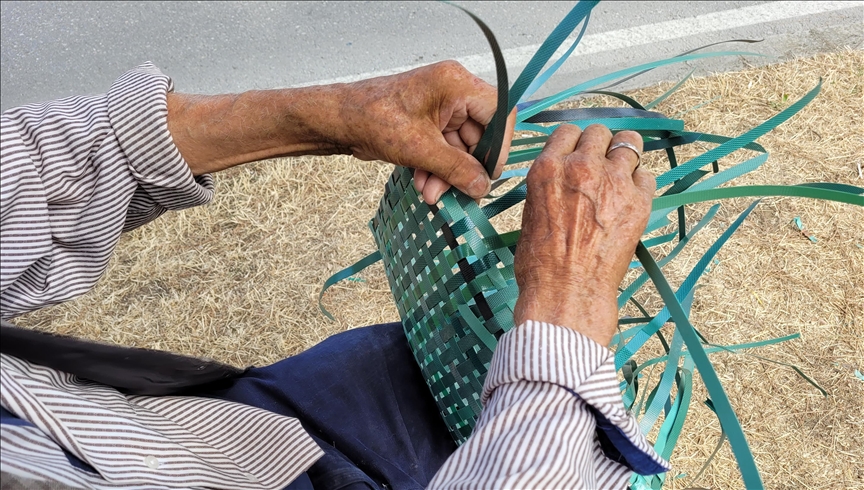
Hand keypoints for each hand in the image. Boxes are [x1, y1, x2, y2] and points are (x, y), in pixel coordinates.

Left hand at [339, 61, 515, 203]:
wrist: (339, 121)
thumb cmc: (373, 119)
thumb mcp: (419, 149)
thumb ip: (456, 168)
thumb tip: (482, 186)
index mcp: (456, 83)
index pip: (499, 113)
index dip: (498, 147)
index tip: (488, 174)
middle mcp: (454, 91)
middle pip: (481, 134)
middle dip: (466, 167)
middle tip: (458, 193)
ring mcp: (442, 107)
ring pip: (462, 147)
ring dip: (449, 174)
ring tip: (431, 193)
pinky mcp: (430, 123)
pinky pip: (446, 149)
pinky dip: (438, 169)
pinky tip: (424, 184)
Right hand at [512, 125, 653, 345]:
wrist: (567, 290)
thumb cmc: (541, 262)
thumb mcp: (531, 213)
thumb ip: (549, 186)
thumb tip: (562, 181)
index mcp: (548, 168)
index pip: (566, 132)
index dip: (573, 142)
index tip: (577, 153)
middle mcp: (581, 166)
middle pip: (599, 133)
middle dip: (599, 145)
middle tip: (599, 164)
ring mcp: (613, 181)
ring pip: (629, 143)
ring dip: (624, 155)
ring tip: (621, 172)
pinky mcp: (639, 200)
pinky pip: (647, 174)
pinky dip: (640, 183)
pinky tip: (630, 198)